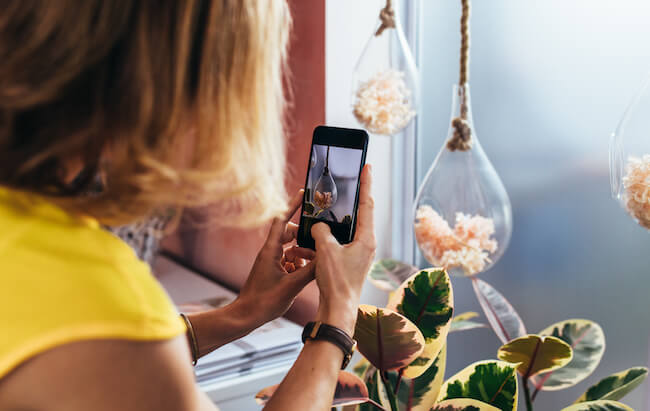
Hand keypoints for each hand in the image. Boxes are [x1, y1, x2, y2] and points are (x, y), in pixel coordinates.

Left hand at [236, 190, 315, 327]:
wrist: (246, 316)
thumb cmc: (264, 301)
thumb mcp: (292, 286)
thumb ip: (310, 271)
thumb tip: (326, 258)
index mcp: (271, 250)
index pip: (282, 221)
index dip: (293, 206)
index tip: (304, 194)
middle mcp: (270, 252)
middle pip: (290, 234)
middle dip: (304, 237)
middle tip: (319, 241)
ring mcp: (271, 262)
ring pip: (292, 249)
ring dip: (303, 254)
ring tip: (312, 264)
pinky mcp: (273, 272)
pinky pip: (289, 261)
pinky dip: (299, 265)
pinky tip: (305, 275)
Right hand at [311, 165, 375, 335]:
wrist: (337, 310)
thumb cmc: (336, 282)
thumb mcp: (326, 251)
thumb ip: (322, 232)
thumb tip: (319, 227)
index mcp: (366, 238)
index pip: (367, 203)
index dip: (366, 183)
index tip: (367, 166)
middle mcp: (366, 245)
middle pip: (357, 215)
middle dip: (347, 202)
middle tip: (344, 185)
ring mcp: (358, 254)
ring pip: (343, 232)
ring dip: (328, 227)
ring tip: (315, 223)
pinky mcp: (348, 263)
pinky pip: (336, 245)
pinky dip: (323, 242)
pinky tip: (309, 244)